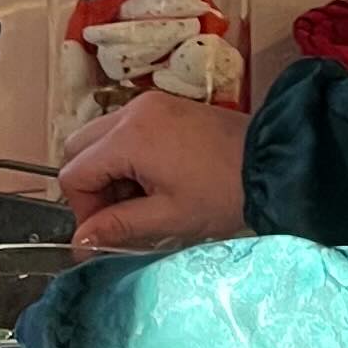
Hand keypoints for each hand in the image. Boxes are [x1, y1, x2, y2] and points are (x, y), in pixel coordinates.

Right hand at [59, 95, 248, 255]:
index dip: (83, 209)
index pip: (74, 174)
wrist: (272, 161)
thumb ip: (118, 226)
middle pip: (79, 148)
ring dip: (108, 169)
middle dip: (91, 185)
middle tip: (120, 214)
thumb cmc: (222, 193)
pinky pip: (124, 128)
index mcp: (129, 137)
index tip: (105, 231)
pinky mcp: (164, 105)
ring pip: (99, 137)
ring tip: (141, 198)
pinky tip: (154, 178)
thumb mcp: (168, 218)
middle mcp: (131, 111)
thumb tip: (79, 242)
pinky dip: (126, 154)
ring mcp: (148, 104)